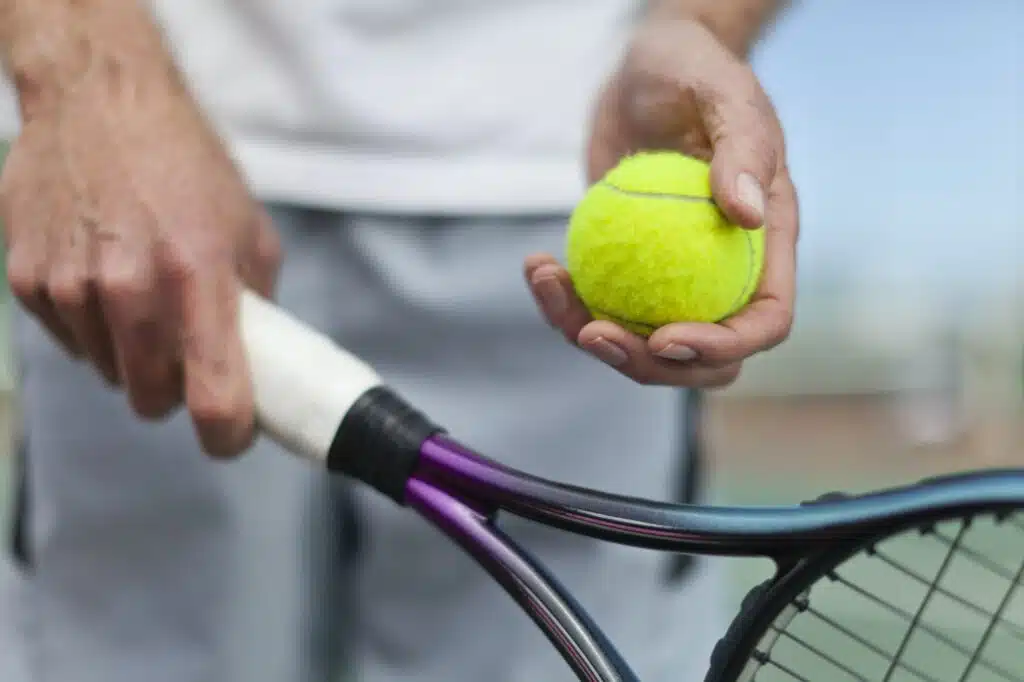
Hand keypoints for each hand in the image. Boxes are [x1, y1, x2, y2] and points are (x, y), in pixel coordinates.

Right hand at [0, 54, 280, 455]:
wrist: (100, 100)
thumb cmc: (185, 163)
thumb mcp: (249, 229)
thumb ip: (256, 303)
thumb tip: (260, 361)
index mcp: (198, 277)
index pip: (214, 397)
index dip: (226, 434)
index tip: (230, 436)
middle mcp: (131, 289)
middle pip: (151, 399)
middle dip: (173, 387)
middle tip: (185, 349)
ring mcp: (72, 287)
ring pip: (109, 371)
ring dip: (131, 353)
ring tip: (142, 292)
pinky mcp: (29, 281)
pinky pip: (70, 339)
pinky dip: (91, 325)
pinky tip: (102, 274)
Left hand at [526, 18, 798, 388]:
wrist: (647, 66)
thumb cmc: (697, 74)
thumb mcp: (725, 98)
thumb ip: (742, 151)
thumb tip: (749, 215)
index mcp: (763, 247)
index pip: (763, 322)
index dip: (721, 347)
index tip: (665, 337)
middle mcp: (721, 272)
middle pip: (697, 356)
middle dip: (645, 364)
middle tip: (591, 332)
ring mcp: (670, 275)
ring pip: (636, 340)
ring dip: (585, 331)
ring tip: (547, 281)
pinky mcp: (623, 265)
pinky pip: (595, 302)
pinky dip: (563, 297)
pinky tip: (537, 264)